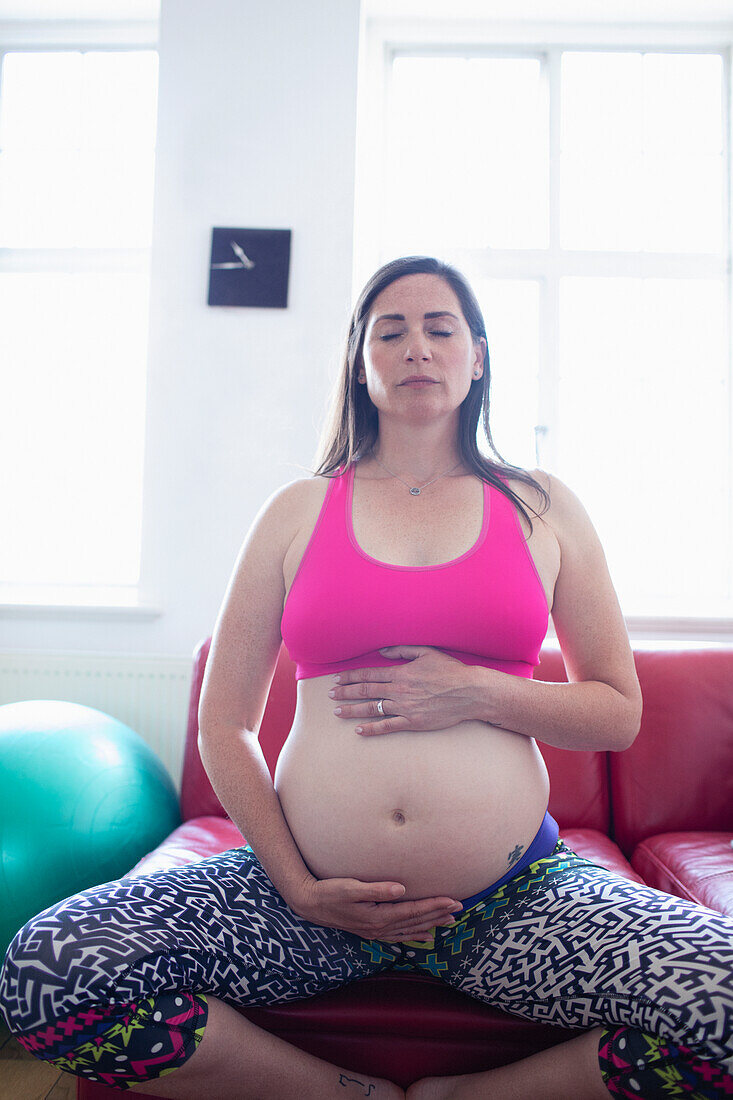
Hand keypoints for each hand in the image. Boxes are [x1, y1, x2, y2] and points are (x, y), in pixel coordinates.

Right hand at [291, 874, 462, 942]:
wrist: (310, 904)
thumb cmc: (329, 892)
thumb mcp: (350, 887)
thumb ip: (376, 889)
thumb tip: (401, 888)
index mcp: (377, 917)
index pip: (413, 911)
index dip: (434, 905)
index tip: (452, 900)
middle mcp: (379, 928)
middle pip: (415, 921)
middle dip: (439, 914)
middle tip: (460, 908)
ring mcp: (376, 932)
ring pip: (410, 929)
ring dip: (431, 924)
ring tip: (450, 921)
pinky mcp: (371, 931)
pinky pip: (399, 936)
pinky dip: (415, 935)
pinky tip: (425, 936)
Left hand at [328, 645, 477, 735]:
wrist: (469, 693)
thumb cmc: (450, 671)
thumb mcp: (427, 652)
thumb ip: (403, 650)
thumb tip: (384, 651)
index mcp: (401, 673)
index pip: (369, 674)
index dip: (351, 677)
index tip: (337, 679)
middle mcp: (399, 691)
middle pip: (366, 691)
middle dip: (346, 692)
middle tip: (330, 695)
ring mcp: (405, 708)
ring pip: (372, 709)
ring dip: (353, 710)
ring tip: (337, 711)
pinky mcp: (412, 722)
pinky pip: (387, 726)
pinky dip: (371, 729)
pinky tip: (359, 730)